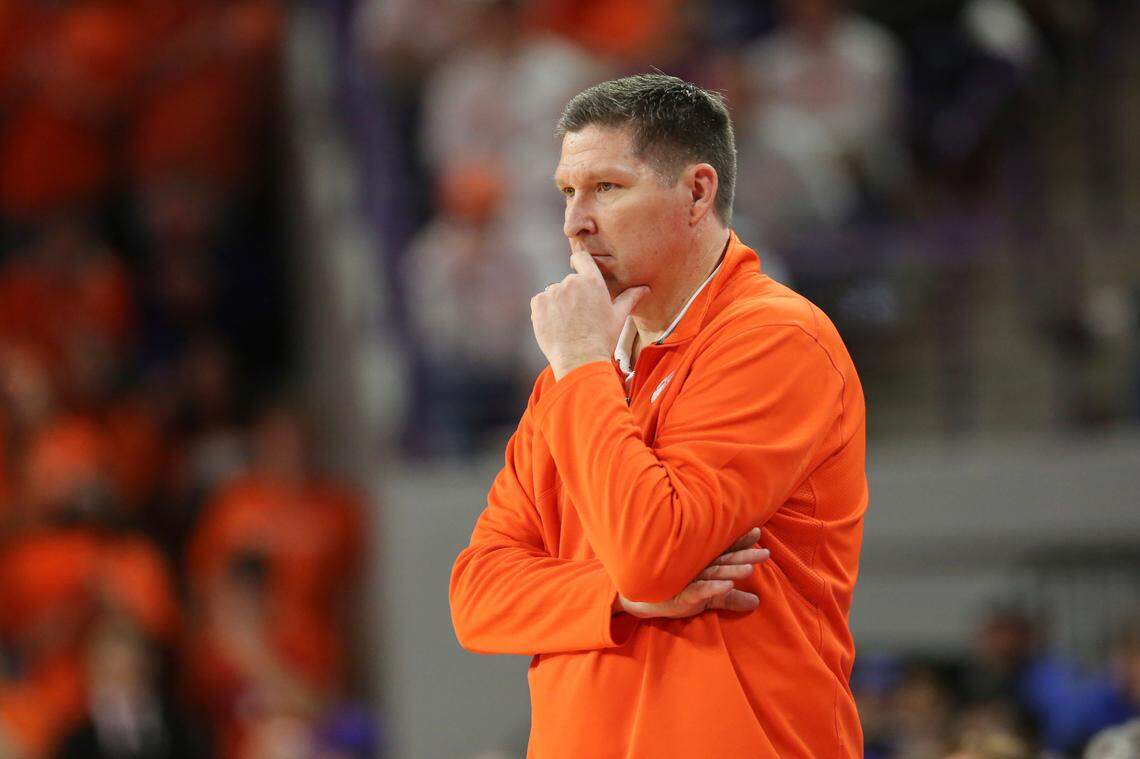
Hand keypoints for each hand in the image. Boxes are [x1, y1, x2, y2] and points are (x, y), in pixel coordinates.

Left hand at [530, 251, 648, 379]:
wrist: (579, 359)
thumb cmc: (602, 339)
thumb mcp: (618, 317)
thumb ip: (629, 298)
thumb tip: (645, 288)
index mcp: (592, 281)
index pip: (582, 258)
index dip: (579, 263)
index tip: (579, 270)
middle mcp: (571, 282)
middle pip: (569, 282)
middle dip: (572, 295)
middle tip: (579, 316)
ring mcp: (552, 292)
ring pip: (554, 293)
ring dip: (558, 304)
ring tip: (568, 324)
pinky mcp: (538, 303)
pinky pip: (540, 302)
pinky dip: (545, 312)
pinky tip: (556, 326)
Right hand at [615, 527, 768, 619]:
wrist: (646, 602)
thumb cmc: (679, 594)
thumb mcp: (710, 598)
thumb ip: (731, 598)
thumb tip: (757, 602)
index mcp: (705, 564)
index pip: (725, 551)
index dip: (741, 542)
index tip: (757, 532)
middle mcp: (698, 567)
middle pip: (725, 560)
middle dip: (744, 555)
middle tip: (765, 553)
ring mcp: (690, 579)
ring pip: (714, 572)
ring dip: (732, 570)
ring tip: (750, 569)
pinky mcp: (682, 594)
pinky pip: (700, 590)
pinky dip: (713, 587)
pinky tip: (727, 585)